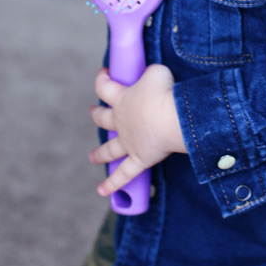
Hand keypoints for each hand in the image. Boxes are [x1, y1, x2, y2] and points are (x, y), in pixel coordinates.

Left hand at [89, 65, 186, 197]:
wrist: (173, 118)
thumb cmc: (165, 92)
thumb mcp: (157, 73)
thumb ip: (149, 75)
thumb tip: (150, 78)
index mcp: (122, 99)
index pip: (104, 87)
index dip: (101, 79)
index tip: (104, 73)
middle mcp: (120, 121)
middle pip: (102, 119)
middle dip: (96, 115)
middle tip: (93, 113)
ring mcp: (128, 142)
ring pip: (109, 150)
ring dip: (99, 154)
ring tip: (92, 157)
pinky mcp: (139, 160)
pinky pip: (124, 175)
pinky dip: (113, 184)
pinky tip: (102, 192)